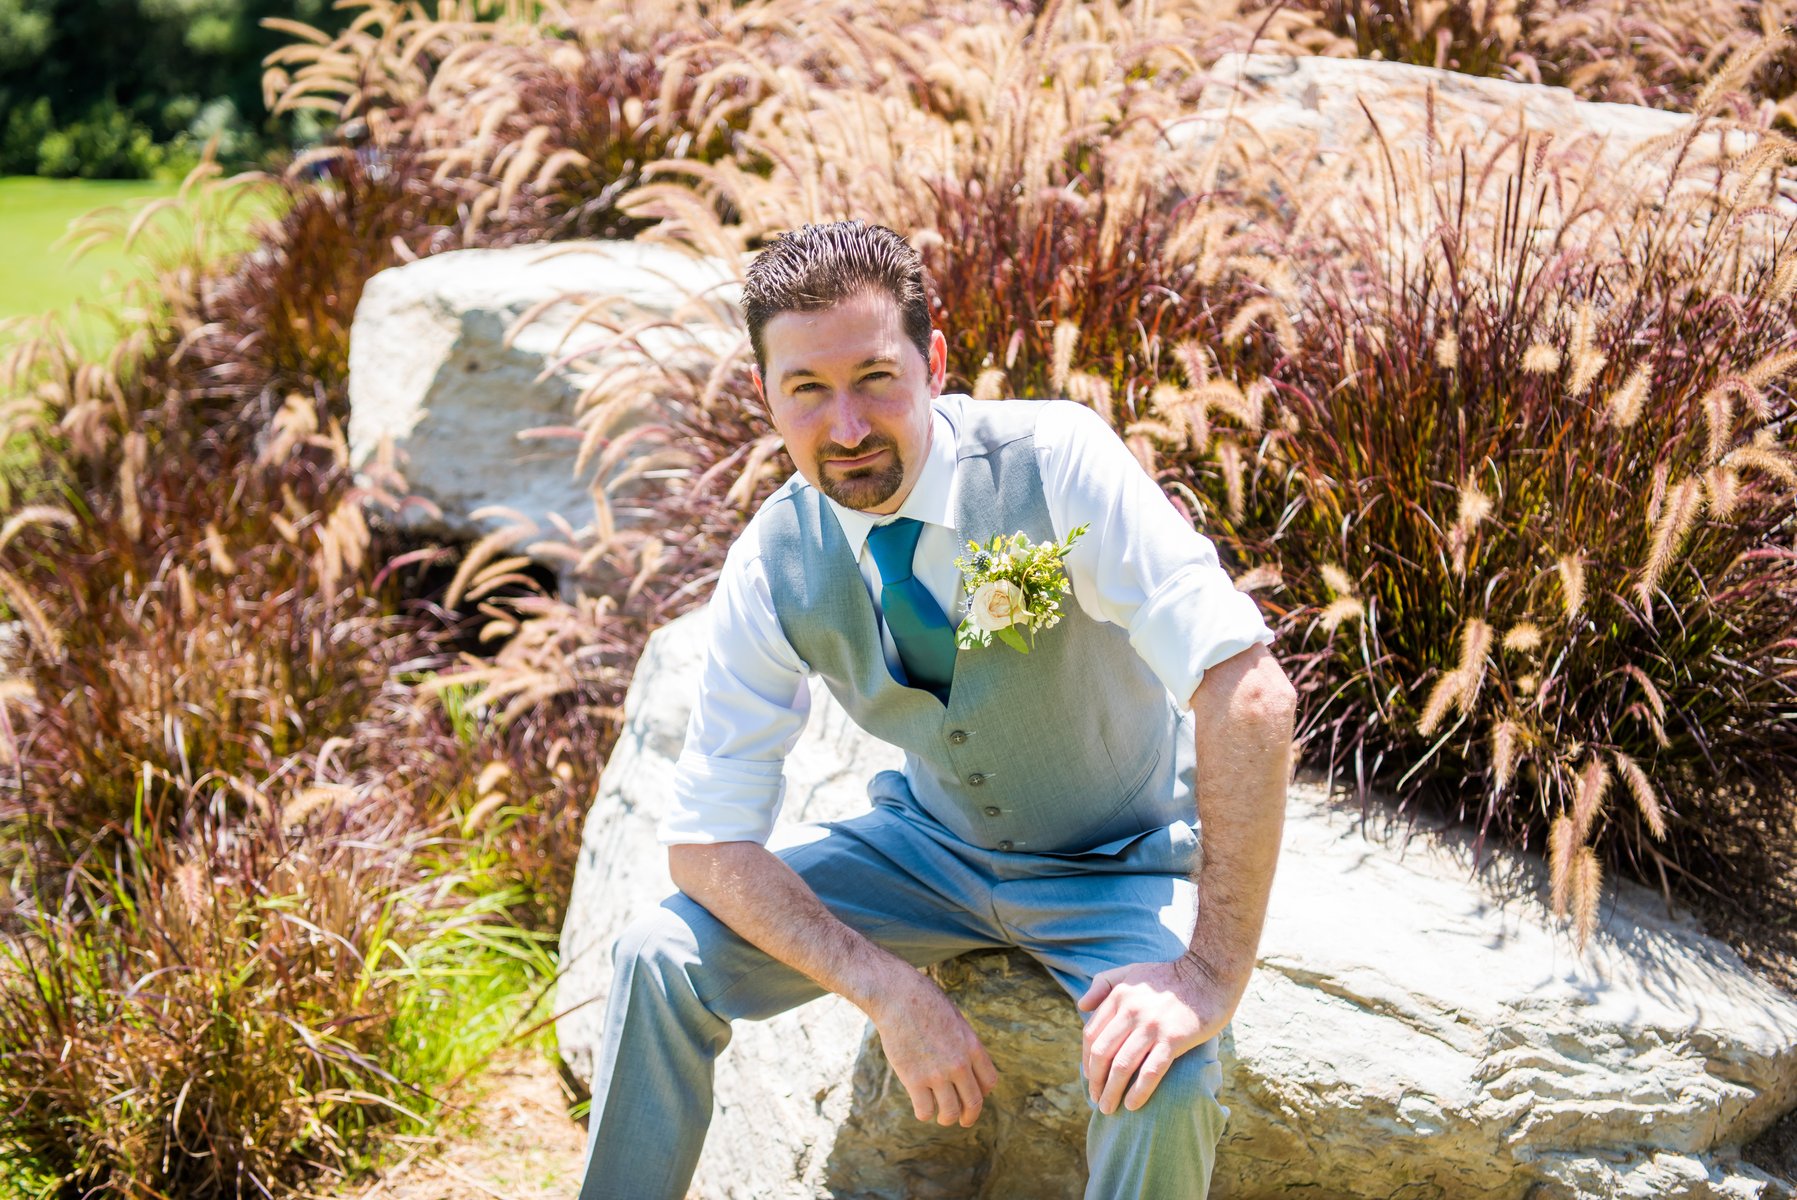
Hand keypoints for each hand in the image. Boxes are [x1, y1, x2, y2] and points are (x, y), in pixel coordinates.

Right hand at [868, 971, 999, 1127]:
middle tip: (963, 1120)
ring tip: (941, 1117)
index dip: (982, 1093)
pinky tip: (921, 1107)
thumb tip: (964, 1066)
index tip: (972, 1094)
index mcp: (972, 1047)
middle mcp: (959, 1063)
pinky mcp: (914, 1079)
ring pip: (950, 1111)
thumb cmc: (925, 1003)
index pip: (989, 1082)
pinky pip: (924, 1110)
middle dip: (969, 1116)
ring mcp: (937, 1073)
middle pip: (973, 1102)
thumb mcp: (955, 1020)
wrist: (898, 997)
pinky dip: (924, 1113)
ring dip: (947, 1118)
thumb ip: (962, 1045)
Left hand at [1076, 955, 1235, 1114]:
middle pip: (1102, 1054)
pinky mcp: (1174, 1039)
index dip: (1086, 1060)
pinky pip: (1150, 1071)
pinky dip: (1138, 1092)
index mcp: (1119, 996)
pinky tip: (1132, 1105)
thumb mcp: (1132, 971)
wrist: (1209, 974)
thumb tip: (1080, 1006)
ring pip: (1122, 1066)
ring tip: (1108, 1109)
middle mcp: (1131, 1011)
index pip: (1091, 1035)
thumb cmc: (1170, 976)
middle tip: (1096, 1099)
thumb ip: (1104, 984)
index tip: (1090, 1077)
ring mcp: (1152, 1026)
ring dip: (1111, 1092)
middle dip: (1095, 1081)